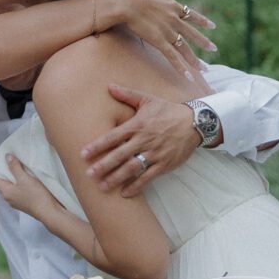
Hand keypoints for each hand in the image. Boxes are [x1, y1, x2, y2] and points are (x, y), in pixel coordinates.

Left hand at [0, 153, 60, 226]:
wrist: (49, 211)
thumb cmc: (35, 196)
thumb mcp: (24, 178)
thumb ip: (15, 167)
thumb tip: (7, 157)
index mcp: (5, 192)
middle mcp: (9, 198)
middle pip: (3, 183)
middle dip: (6, 172)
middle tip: (10, 160)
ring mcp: (17, 201)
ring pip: (12, 186)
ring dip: (15, 177)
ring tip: (20, 167)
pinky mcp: (25, 203)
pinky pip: (19, 190)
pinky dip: (21, 183)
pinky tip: (27, 178)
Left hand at [84, 87, 204, 192]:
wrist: (194, 122)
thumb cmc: (168, 111)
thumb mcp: (148, 99)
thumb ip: (127, 95)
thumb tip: (109, 85)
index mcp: (137, 125)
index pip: (113, 136)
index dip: (98, 145)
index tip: (83, 154)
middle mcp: (144, 140)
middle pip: (120, 155)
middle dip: (104, 165)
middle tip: (89, 175)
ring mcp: (154, 153)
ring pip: (132, 168)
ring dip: (117, 178)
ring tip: (103, 186)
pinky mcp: (164, 164)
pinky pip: (148, 177)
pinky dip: (136, 186)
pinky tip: (125, 193)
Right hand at [101, 0, 215, 81]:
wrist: (128, 2)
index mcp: (174, 7)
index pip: (193, 16)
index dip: (203, 21)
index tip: (213, 26)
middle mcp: (175, 20)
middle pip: (193, 34)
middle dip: (204, 43)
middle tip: (214, 49)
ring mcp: (168, 32)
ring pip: (185, 49)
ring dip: (195, 60)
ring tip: (205, 69)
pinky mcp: (159, 41)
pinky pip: (172, 57)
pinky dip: (181, 67)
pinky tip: (188, 77)